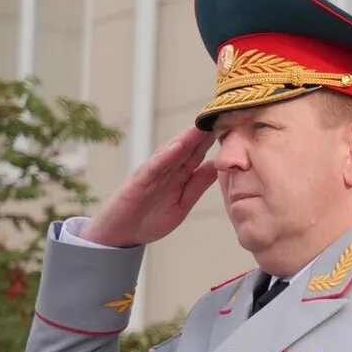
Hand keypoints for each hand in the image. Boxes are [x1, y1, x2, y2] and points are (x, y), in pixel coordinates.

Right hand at [82, 128, 217, 247]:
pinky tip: (178, 146)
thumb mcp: (182, 204)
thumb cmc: (149, 219)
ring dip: (187, 138)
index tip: (232, 127)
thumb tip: (217, 167)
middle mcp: (165, 170)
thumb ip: (197, 185)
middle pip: (187, 148)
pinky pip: (153, 166)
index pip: (198, 154)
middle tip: (221, 115)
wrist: (119, 236)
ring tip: (203, 125)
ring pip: (172, 152)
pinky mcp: (138, 181)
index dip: (213, 141)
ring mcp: (151, 173)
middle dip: (203, 133)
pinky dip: (165, 156)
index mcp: (177, 175)